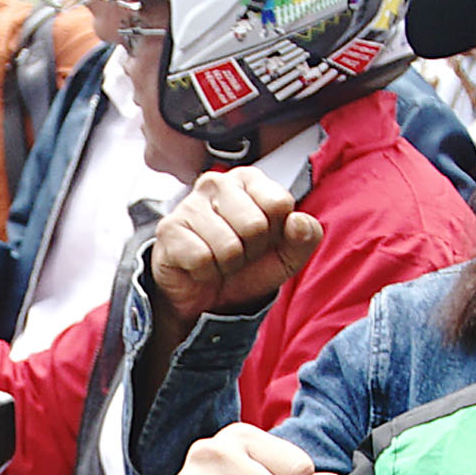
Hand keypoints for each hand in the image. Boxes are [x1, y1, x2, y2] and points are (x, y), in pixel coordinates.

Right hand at [146, 170, 322, 343]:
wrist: (208, 294)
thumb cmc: (247, 265)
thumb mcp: (287, 255)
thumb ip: (305, 236)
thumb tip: (299, 221)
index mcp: (250, 180)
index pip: (280, 203)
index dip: (276, 232)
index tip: (264, 238)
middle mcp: (218, 182)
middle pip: (255, 225)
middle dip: (251, 251)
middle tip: (239, 253)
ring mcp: (190, 203)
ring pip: (228, 246)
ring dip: (228, 265)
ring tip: (219, 259)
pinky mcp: (169, 228)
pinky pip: (202, 260)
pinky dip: (207, 273)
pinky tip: (199, 266)